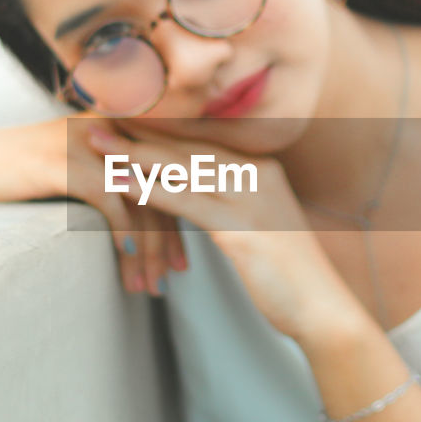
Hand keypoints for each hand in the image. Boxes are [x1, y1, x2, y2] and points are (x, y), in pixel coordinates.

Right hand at [0, 115, 186, 297]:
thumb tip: (153, 224)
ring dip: (145, 248)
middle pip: (158, 187)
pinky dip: (122, 230)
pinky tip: (127, 258)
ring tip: (147, 285)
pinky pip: (106, 198)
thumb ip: (118, 180)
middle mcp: (112, 128)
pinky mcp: (62, 160)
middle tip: (172, 278)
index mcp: (123, 127)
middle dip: (168, 240)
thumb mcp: (82, 168)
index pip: (166, 176)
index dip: (180, 219)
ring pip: (137, 197)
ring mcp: (87, 142)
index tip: (181, 262)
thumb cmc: (29, 171)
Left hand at [84, 123, 368, 345]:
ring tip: (97, 143)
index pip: (203, 138)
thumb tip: (199, 189)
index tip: (126, 114)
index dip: (162, 125)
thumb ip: (235, 200)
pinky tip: (120, 182)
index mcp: (264, 167)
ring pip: (182, 168)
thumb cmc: (289, 272)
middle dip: (141, 131)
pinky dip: (149, 190)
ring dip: (134, 154)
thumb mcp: (263, 223)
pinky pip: (186, 203)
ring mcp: (251, 199)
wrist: (323, 307)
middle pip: (188, 146)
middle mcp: (258, 173)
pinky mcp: (241, 229)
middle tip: (100, 116)